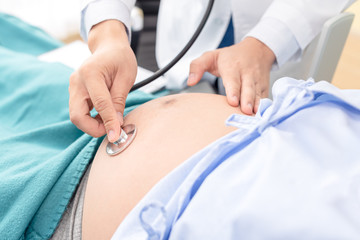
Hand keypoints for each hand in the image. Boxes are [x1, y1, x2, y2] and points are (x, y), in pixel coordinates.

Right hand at [69, 20, 136, 141]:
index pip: (100, 104)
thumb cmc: (120, 58)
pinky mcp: (75, 92)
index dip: (109, 122)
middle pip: (77, 116)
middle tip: (112, 130)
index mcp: (91, 73)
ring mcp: (73, 87)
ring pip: (77, 116)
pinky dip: (91, 119)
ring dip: (93, 125)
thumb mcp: (126, 77)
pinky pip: (80, 111)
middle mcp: (77, 81)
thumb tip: (117, 124)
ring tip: (111, 120)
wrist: (108, 47)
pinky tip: (105, 115)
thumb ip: (119, 100)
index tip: (117, 135)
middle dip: (93, 129)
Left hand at [187, 37, 274, 114]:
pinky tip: (261, 115)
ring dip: (257, 105)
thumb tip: (190, 82)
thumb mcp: (211, 56)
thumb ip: (197, 66)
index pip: (233, 80)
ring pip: (257, 94)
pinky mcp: (264, 87)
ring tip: (254, 115)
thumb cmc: (230, 56)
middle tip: (245, 111)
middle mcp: (246, 74)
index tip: (232, 101)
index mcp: (232, 67)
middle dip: (247, 100)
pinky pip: (264, 97)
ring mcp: (257, 81)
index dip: (233, 90)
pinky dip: (264, 106)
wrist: (257, 49)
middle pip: (248, 88)